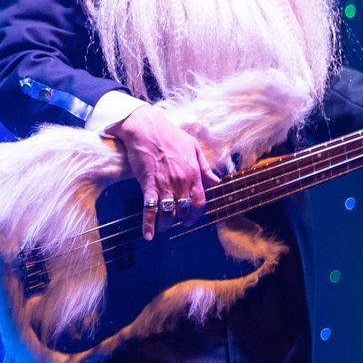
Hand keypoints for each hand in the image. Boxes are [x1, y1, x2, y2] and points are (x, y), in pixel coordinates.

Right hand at [107, 105, 217, 238]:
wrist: (146, 127)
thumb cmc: (170, 134)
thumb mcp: (194, 147)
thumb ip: (205, 167)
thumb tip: (216, 181)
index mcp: (193, 173)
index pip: (200, 202)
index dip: (196, 215)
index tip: (190, 220)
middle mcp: (181, 181)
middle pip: (184, 210)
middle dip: (179, 220)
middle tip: (174, 224)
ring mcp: (165, 184)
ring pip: (169, 212)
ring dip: (165, 224)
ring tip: (162, 228)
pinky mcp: (148, 184)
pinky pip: (150, 208)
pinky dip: (148, 224)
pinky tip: (148, 235)